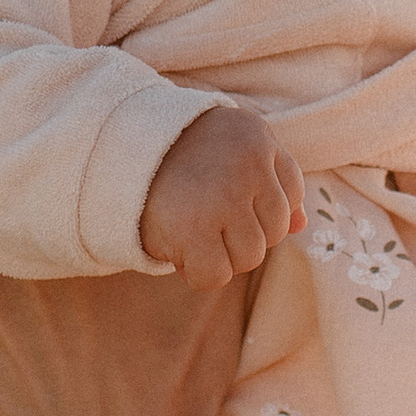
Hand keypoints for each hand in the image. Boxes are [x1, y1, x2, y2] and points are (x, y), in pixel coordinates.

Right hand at [139, 100, 305, 287]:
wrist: (114, 150)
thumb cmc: (179, 154)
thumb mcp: (229, 150)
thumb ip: (269, 180)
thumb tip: (301, 226)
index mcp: (257, 138)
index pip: (291, 198)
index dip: (259, 210)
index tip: (227, 199)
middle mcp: (246, 166)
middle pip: (273, 233)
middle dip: (242, 234)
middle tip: (205, 216)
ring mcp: (222, 198)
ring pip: (249, 257)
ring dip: (222, 255)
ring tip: (192, 230)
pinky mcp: (193, 229)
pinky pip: (217, 276)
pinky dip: (198, 273)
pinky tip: (180, 248)